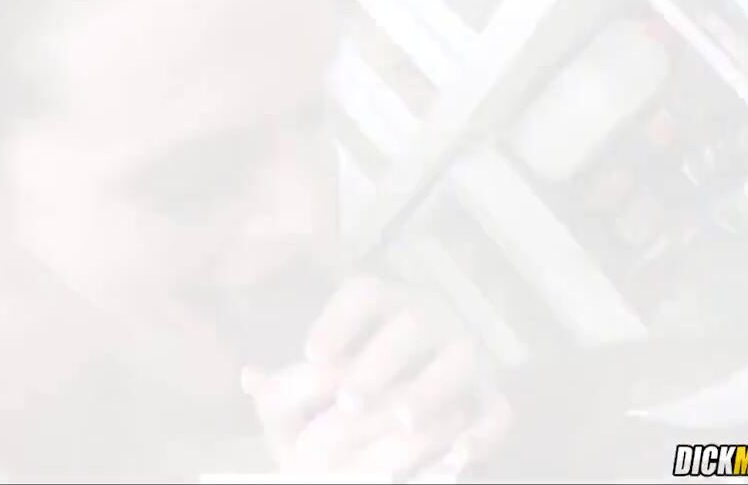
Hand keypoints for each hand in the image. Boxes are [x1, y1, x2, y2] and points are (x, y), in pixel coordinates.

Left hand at [242, 276, 511, 480]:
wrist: (405, 412)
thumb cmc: (351, 391)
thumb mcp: (314, 387)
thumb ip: (286, 384)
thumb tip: (250, 378)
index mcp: (382, 304)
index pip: (364, 293)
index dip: (339, 320)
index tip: (310, 354)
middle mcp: (427, 319)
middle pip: (412, 322)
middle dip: (381, 361)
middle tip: (348, 400)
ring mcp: (464, 355)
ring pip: (458, 360)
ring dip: (430, 388)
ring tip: (400, 419)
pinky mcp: (490, 396)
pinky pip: (498, 409)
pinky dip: (484, 431)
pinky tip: (459, 454)